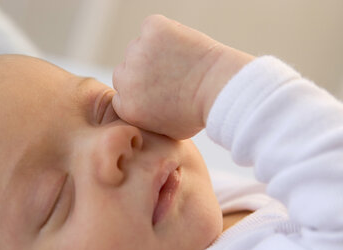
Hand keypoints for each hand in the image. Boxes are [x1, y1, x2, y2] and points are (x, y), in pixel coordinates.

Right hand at [112, 15, 253, 139]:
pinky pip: (152, 26)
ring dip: (154, 51)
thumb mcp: (165, 129)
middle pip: (125, 70)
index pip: (121, 93)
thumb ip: (145, 118)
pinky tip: (183, 45)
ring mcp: (137, 52)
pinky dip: (166, 32)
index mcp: (125, 107)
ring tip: (180, 61)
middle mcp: (125, 80)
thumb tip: (141, 108)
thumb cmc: (199, 112)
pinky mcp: (153, 30)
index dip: (140, 89)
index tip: (159, 89)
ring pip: (138, 47)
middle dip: (143, 71)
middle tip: (170, 73)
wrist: (220, 89)